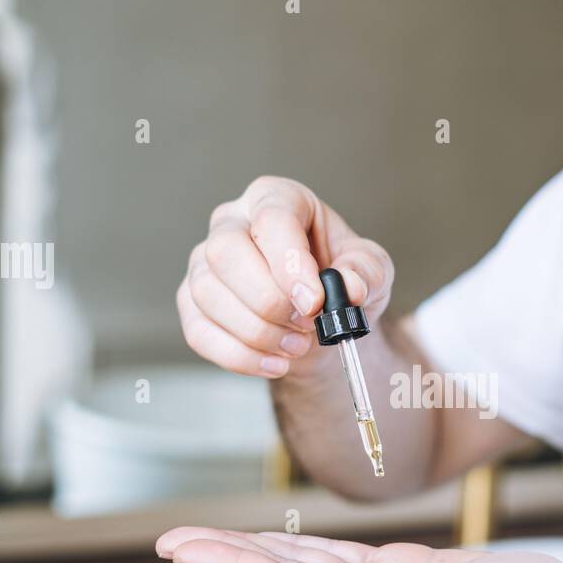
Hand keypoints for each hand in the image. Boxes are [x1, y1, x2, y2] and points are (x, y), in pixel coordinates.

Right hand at [177, 176, 393, 379]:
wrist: (320, 321)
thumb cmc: (339, 281)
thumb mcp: (371, 270)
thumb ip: (366, 273)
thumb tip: (349, 287)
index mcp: (277, 199)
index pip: (272, 219)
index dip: (290, 264)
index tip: (315, 302)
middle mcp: (231, 222)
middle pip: (225, 251)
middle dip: (268, 300)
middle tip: (307, 325)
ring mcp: (204, 262)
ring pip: (208, 294)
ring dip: (258, 332)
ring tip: (298, 346)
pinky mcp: (191, 303)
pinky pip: (199, 332)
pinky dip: (240, 357)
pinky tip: (274, 363)